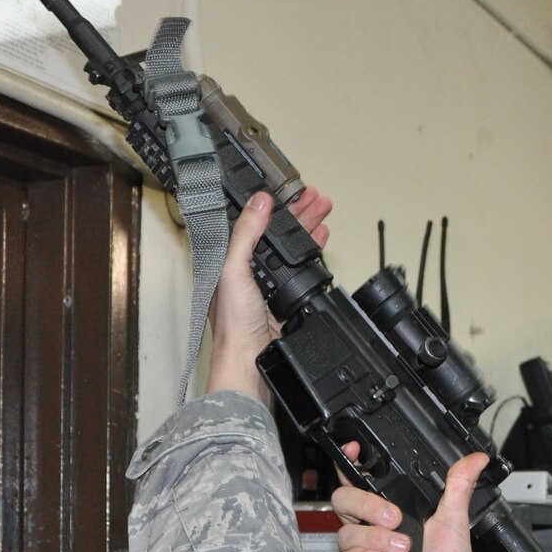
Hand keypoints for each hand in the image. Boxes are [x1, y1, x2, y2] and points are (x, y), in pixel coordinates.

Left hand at [205, 187, 333, 398]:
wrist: (250, 361)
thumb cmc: (233, 324)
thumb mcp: (234, 269)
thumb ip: (246, 234)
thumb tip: (259, 203)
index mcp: (228, 260)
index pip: (253, 222)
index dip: (272, 204)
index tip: (290, 191)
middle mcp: (248, 270)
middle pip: (276, 232)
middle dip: (298, 213)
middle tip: (316, 197)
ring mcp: (268, 284)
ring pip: (291, 248)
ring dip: (308, 229)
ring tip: (323, 211)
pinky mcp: (285, 298)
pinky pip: (303, 269)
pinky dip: (314, 253)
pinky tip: (321, 240)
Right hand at [335, 443, 488, 551]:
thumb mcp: (456, 524)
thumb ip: (458, 487)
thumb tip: (476, 459)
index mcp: (394, 507)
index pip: (362, 477)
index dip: (352, 460)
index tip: (355, 451)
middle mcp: (374, 525)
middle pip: (344, 499)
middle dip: (367, 505)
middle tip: (395, 518)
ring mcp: (363, 549)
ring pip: (344, 531)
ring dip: (374, 537)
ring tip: (401, 549)